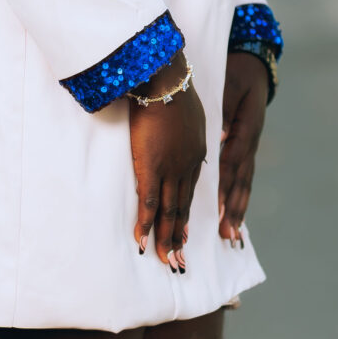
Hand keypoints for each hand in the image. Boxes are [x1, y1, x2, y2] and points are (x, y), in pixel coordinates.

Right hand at [129, 53, 206, 269]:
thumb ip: (184, 124)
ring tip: (166, 259)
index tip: (185, 232)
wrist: (164, 78)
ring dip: (166, 238)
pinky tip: (142, 240)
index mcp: (195, 152)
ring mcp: (170, 168)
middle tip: (180, 260)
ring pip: (168, 211)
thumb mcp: (187, 108)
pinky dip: (145, 223)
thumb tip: (177, 127)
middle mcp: (187, 166)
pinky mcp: (152, 167)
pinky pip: (149, 202)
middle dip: (179, 236)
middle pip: (182, 207)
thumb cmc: (170, 85)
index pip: (190, 190)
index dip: (186, 213)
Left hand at [218, 52, 268, 244]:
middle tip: (227, 233)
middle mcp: (250, 142)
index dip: (226, 186)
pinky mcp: (245, 148)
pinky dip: (237, 197)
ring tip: (232, 234)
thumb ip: (225, 108)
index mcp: (247, 129)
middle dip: (234, 208)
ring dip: (237, 209)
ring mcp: (249, 147)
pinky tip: (233, 216)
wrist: (252, 66)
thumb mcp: (232, 84)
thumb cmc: (238, 74)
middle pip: (241, 180)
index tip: (220, 207)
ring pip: (243, 183)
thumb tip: (221, 136)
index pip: (233, 162)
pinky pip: (241, 177)